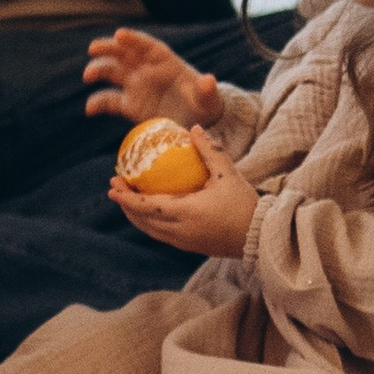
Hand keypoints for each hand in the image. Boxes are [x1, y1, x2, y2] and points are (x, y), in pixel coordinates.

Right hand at [83, 25, 223, 130]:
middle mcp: (146, 69)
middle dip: (108, 48)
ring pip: (112, 72)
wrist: (196, 123)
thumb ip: (206, 90)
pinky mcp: (130, 105)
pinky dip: (98, 102)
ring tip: (88, 76)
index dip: (133, 38)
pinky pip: (110, 100)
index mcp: (164, 61)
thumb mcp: (207, 98)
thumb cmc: (203, 104)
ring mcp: (136, 86)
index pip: (146, 45)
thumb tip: (209, 80)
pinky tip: (90, 109)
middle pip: (123, 53)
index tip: (120, 35)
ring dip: (98, 70)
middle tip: (93, 49)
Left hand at [108, 136, 257, 257]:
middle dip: (125, 204)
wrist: (261, 236)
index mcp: (186, 213)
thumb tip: (193, 127)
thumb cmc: (245, 204)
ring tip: (128, 197)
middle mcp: (180, 231)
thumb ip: (209, 150)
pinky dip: (149, 221)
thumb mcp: (228, 174)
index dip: (126, 198)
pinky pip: (161, 234)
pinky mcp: (190, 246)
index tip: (112, 184)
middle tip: (115, 185)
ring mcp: (184, 242)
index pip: (146, 207)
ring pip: (150, 230)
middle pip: (141, 221)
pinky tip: (150, 208)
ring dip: (135, 215)